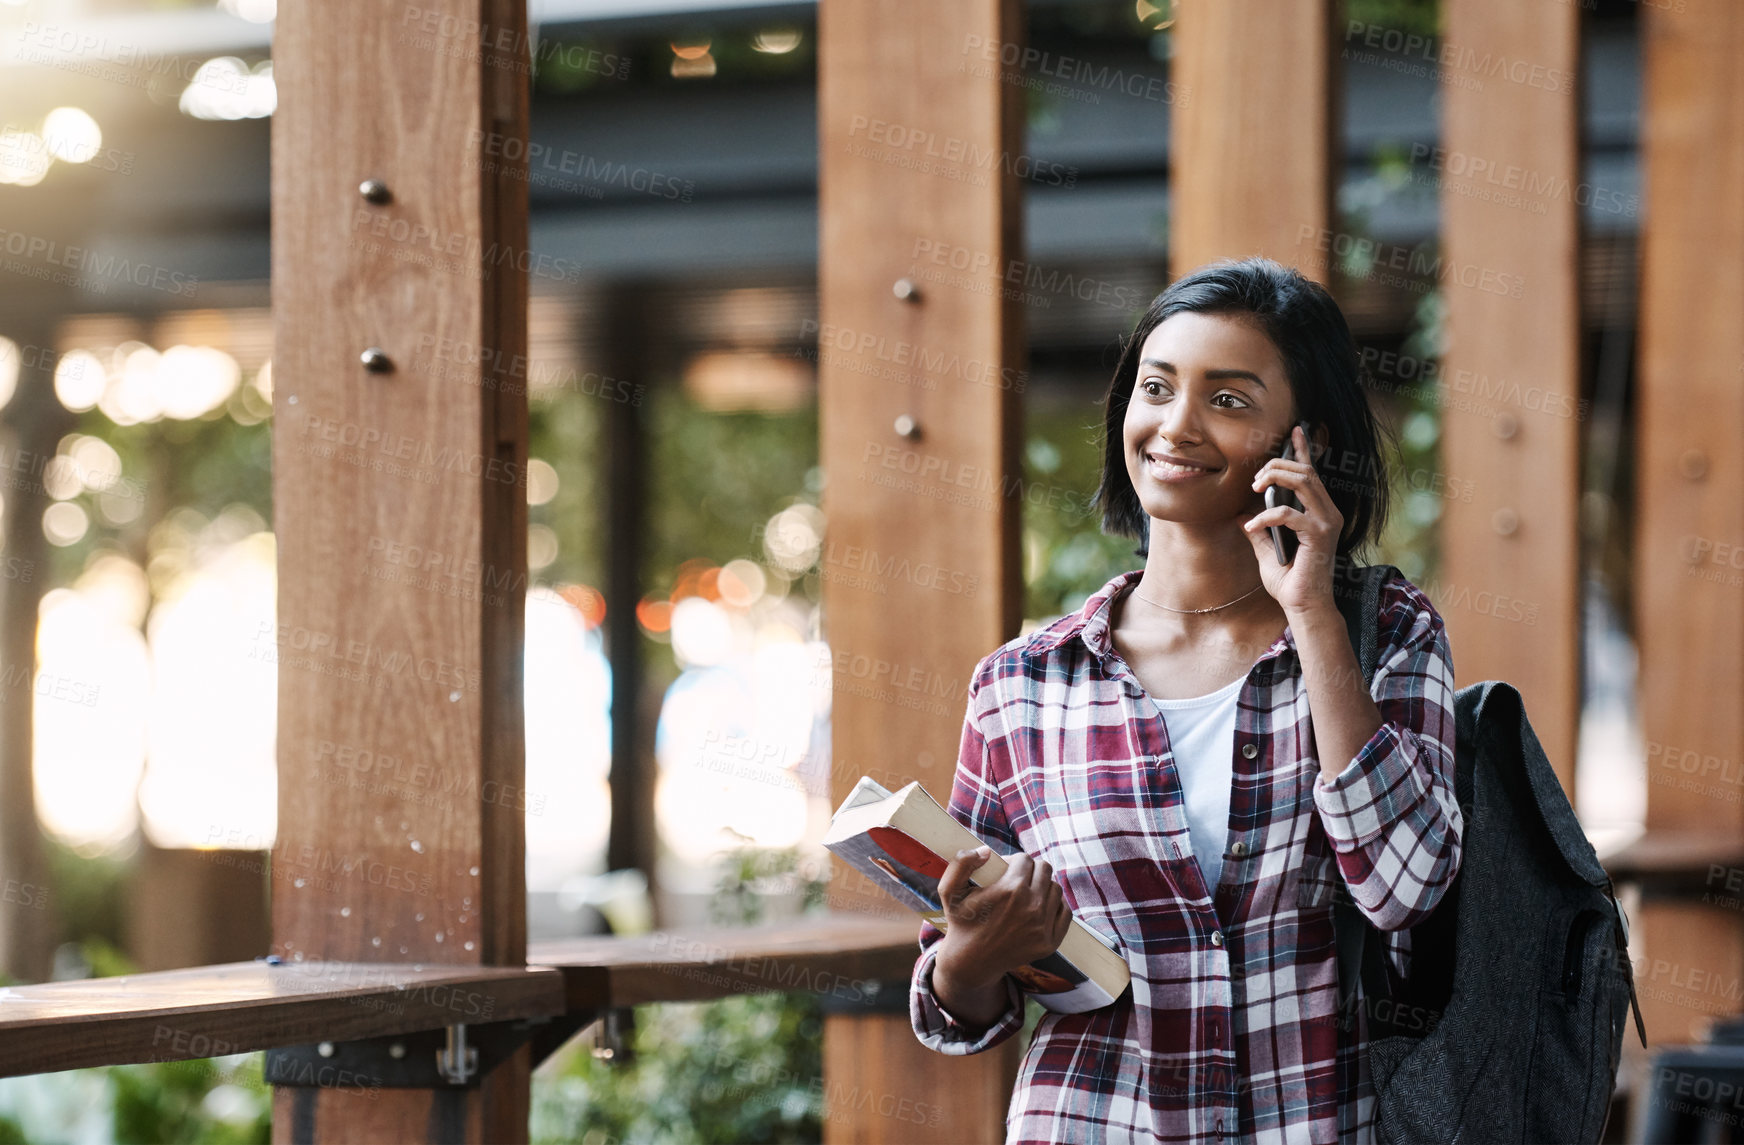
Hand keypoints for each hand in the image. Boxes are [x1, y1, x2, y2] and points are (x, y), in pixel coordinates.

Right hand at [933, 845, 1071, 989]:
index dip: (1013, 861)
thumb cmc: (961, 923)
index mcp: (1010, 890)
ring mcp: (1043, 926)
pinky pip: (1064, 911)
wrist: (971, 962)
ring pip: (1055, 888)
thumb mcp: (950, 891)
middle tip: (1017, 880)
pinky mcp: (1051, 942)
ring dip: (1042, 887)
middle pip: (1044, 869)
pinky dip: (1054, 906)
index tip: (1005, 871)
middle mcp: (1031, 907)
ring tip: (1026, 894)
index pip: (1025, 859)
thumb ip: (961, 863)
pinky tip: (1039, 908)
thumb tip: (986, 851)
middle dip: (1030, 870)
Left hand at [1242, 423, 1342, 614]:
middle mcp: (1328, 513)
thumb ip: (1259, 529)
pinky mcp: (1319, 536)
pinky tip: (1251, 527)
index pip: (1312, 473)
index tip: (1295, 429)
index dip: (1303, 449)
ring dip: (1276, 479)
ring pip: (1304, 482)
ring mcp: (1327, 522)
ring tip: (1255, 490)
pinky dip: (1267, 517)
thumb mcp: (1266, 549)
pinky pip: (1290, 514)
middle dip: (1278, 465)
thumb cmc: (1289, 580)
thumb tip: (1243, 514)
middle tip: (1254, 480)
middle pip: (1305, 471)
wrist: (1303, 607)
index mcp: (1319, 512)